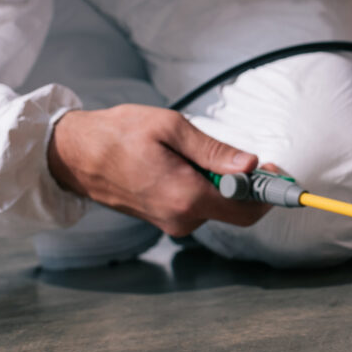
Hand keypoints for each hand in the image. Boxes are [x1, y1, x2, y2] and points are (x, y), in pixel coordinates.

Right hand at [47, 104, 272, 236]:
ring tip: (200, 155)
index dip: (269, 191)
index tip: (277, 170)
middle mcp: (182, 219)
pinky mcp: (165, 219)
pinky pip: (200, 205)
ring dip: (223, 184)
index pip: (247, 209)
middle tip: (251, 159)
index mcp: (186, 198)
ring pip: (218, 206)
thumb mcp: (170, 129)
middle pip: (237, 210)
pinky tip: (188, 166)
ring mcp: (172, 223)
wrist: (74, 154)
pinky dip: (206, 188)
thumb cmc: (119, 134)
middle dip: (249, 186)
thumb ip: (214, 151)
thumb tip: (251, 166)